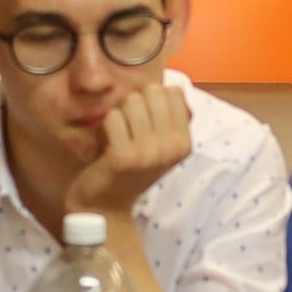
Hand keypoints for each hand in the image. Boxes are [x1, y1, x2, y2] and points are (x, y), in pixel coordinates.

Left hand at [64, 81, 196, 219]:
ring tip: (120, 137)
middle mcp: (172, 148)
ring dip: (121, 114)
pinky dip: (106, 126)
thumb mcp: (162, 146)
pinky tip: (108, 144)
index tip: (147, 121)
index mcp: (185, 143)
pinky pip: (113, 116)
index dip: (154, 98)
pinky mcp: (123, 156)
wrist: (107, 204)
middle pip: (153, 92)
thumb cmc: (132, 168)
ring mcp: (148, 153)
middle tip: (131, 129)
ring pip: (132, 101)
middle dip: (137, 103)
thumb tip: (177, 86)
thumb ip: (172, 117)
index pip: (173, 91)